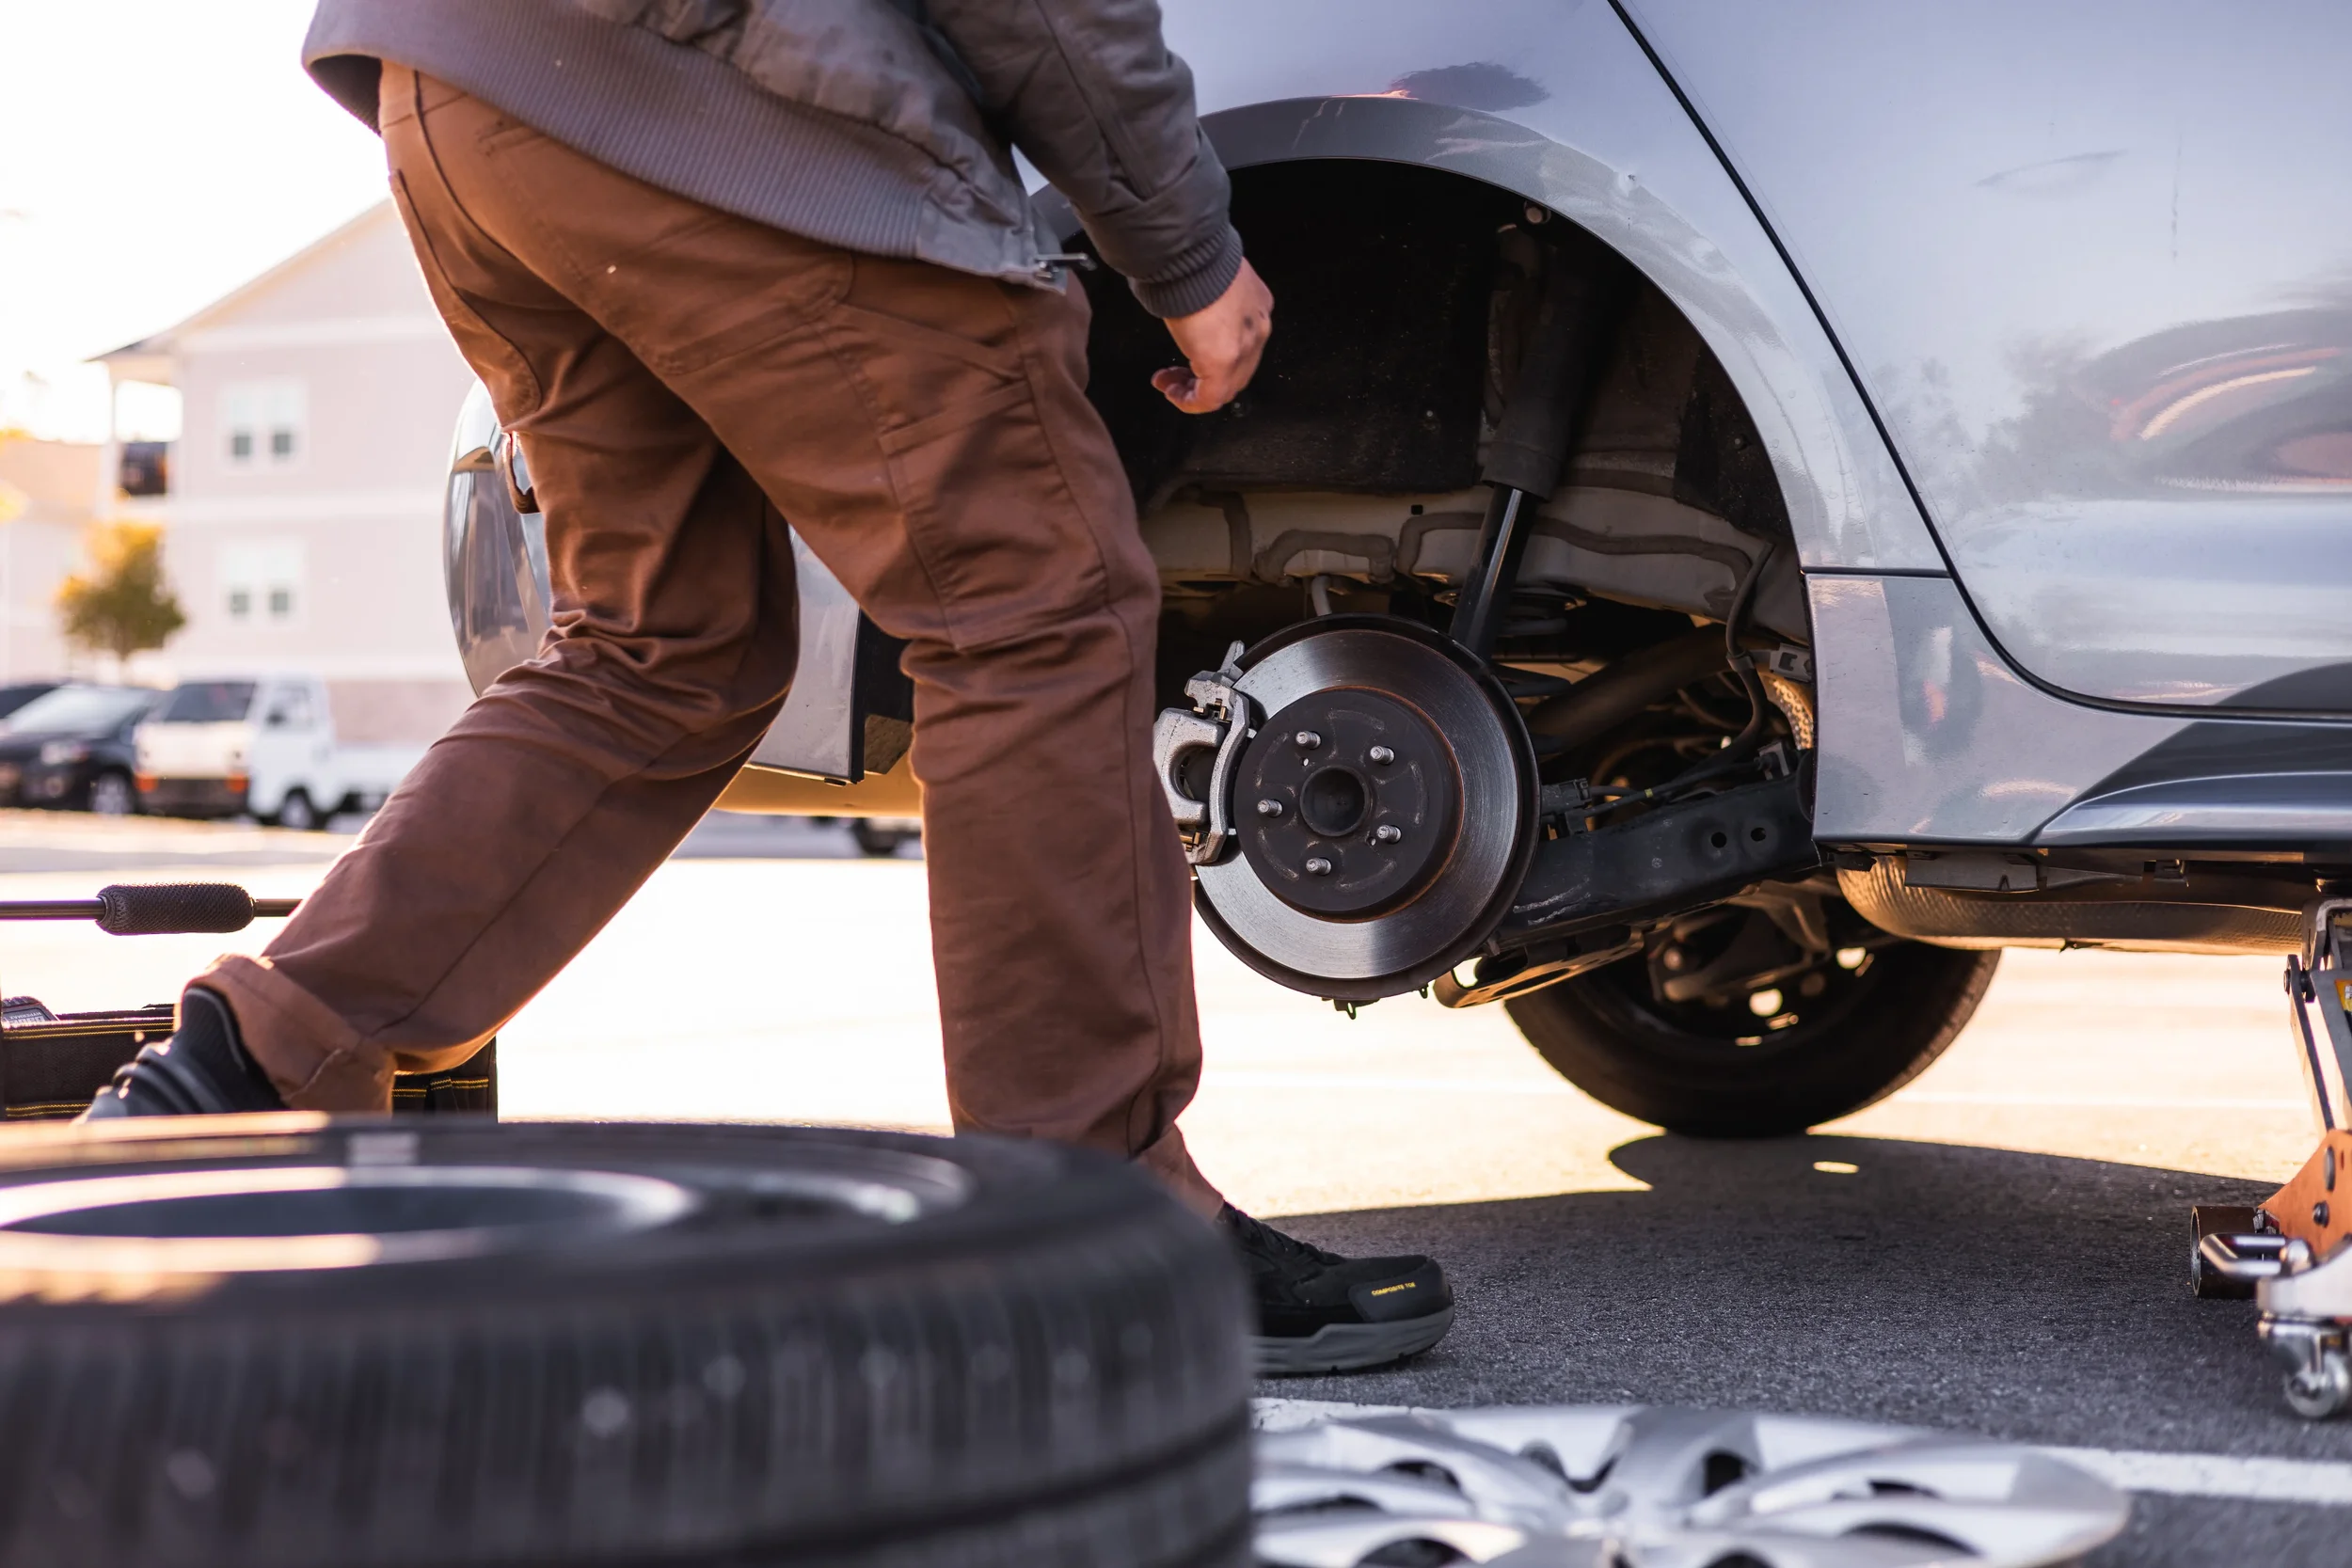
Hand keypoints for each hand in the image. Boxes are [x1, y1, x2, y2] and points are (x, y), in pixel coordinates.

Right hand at [1152, 259, 1272, 413]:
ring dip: (1193, 391)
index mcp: (1256, 306)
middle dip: (1203, 378)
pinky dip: (1189, 401)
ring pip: (1225, 386)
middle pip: (1236, 370)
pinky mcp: (1224, 361)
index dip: (1213, 356)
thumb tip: (1188, 313)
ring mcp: (1245, 345)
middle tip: (1176, 376)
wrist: (1189, 255)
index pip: (1242, 345)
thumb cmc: (1192, 259)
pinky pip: (1211, 398)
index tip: (1189, 355)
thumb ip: (1206, 302)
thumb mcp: (1207, 283)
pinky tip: (1172, 392)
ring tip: (1170, 385)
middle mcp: (1257, 327)